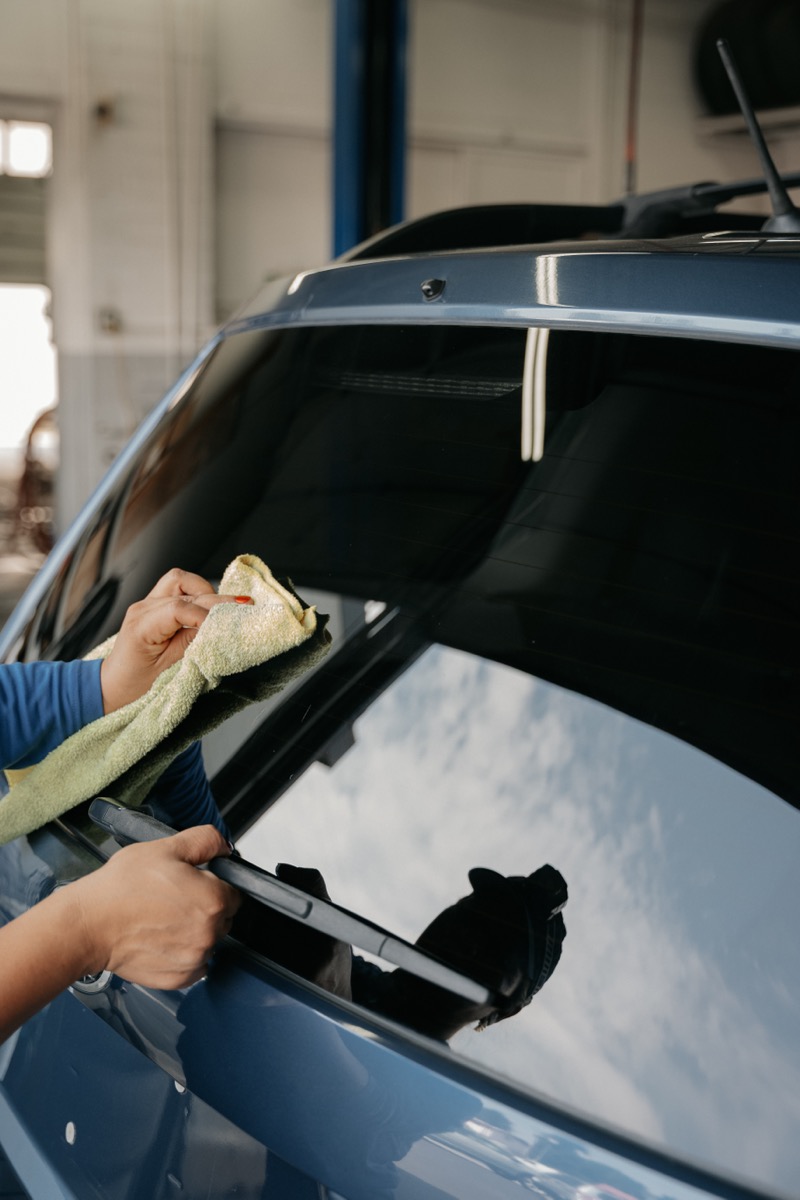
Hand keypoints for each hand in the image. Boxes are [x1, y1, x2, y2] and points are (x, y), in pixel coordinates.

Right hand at [73, 825, 241, 988]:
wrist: (88, 925)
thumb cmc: (121, 888)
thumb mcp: (165, 847)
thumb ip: (205, 841)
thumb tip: (224, 846)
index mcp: (212, 900)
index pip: (234, 893)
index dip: (214, 885)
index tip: (194, 885)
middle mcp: (209, 934)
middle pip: (223, 918)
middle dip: (204, 908)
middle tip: (172, 899)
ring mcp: (194, 959)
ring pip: (208, 941)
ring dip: (194, 932)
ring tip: (162, 919)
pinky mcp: (178, 979)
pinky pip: (194, 965)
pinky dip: (182, 954)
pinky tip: (160, 939)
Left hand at [100, 568, 252, 712]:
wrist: (114, 688)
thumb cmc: (136, 686)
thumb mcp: (168, 669)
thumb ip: (192, 644)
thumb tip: (218, 627)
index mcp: (141, 626)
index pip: (179, 607)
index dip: (207, 614)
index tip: (229, 625)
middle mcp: (143, 607)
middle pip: (186, 591)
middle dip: (217, 601)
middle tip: (245, 610)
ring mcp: (147, 603)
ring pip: (182, 581)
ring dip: (205, 591)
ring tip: (224, 610)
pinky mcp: (154, 604)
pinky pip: (179, 588)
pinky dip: (198, 594)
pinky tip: (209, 609)